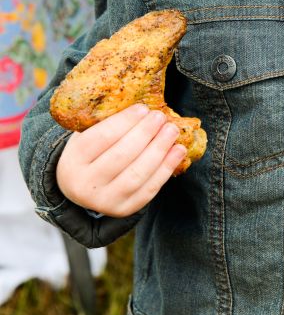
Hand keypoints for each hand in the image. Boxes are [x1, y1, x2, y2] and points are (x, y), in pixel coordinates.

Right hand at [55, 103, 186, 216]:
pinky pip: (148, 190)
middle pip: (121, 156)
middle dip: (145, 134)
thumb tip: (141, 104)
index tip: (143, 108)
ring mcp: (104, 201)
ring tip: (172, 131)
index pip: (101, 138)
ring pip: (136, 175)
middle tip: (160, 117)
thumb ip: (106, 121)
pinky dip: (166, 169)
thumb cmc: (89, 152)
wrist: (80, 188)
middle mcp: (84, 185)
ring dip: (159, 150)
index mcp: (73, 160)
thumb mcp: (86, 135)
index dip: (125, 122)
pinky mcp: (123, 210)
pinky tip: (178, 151)